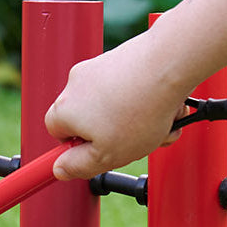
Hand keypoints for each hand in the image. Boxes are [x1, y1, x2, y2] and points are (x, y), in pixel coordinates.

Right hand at [44, 30, 191, 181]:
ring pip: (115, 106)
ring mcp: (99, 67)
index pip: (57, 133)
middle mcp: (76, 83)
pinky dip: (147, 101)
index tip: (98, 154)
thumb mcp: (106, 155)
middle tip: (136, 142)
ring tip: (160, 125)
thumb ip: (78, 166)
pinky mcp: (122, 57)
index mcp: (65, 109)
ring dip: (138, 121)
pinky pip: (130, 88)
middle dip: (115, 136)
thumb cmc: (139, 110)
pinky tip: (166, 107)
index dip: (77, 148)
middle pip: (89, 119)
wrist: (169, 64)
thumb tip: (60, 169)